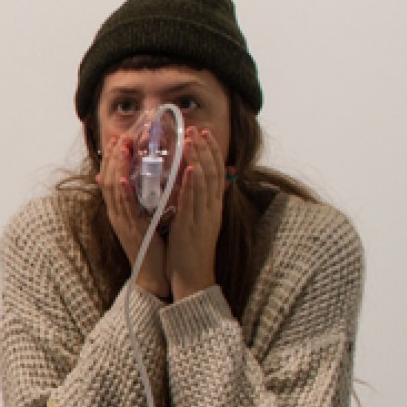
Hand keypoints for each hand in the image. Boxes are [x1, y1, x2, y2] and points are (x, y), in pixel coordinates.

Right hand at [99, 133, 170, 299]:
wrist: (153, 272)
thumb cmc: (151, 245)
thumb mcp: (142, 219)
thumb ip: (138, 201)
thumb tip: (138, 183)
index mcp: (120, 210)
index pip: (111, 179)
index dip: (113, 159)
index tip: (118, 140)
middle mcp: (117, 213)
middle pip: (109, 180)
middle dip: (113, 158)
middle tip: (118, 138)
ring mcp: (122, 221)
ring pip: (115, 190)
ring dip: (118, 168)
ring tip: (121, 149)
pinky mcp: (132, 229)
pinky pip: (126, 209)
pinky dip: (124, 193)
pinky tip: (125, 180)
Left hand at [165, 128, 224, 300]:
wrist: (193, 277)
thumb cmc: (191, 250)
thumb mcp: (199, 222)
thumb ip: (203, 201)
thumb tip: (208, 183)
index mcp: (212, 207)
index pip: (216, 173)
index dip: (212, 152)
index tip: (205, 133)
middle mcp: (211, 208)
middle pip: (212, 173)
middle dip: (206, 149)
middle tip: (199, 128)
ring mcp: (203, 217)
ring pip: (204, 183)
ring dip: (199, 159)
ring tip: (193, 140)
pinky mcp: (192, 226)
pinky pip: (193, 202)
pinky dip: (192, 184)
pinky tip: (190, 169)